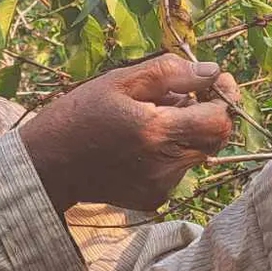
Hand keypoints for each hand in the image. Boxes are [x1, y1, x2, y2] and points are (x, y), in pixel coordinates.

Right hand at [19, 54, 239, 212]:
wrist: (47, 166)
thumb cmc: (79, 115)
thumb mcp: (118, 82)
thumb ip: (169, 74)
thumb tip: (211, 72)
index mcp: (157, 132)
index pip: (219, 121)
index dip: (224, 99)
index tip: (215, 81)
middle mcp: (165, 165)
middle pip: (214, 139)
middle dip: (205, 114)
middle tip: (177, 98)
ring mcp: (161, 186)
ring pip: (196, 154)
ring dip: (185, 133)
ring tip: (149, 121)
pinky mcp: (154, 199)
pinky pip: (178, 170)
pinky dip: (169, 154)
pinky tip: (140, 145)